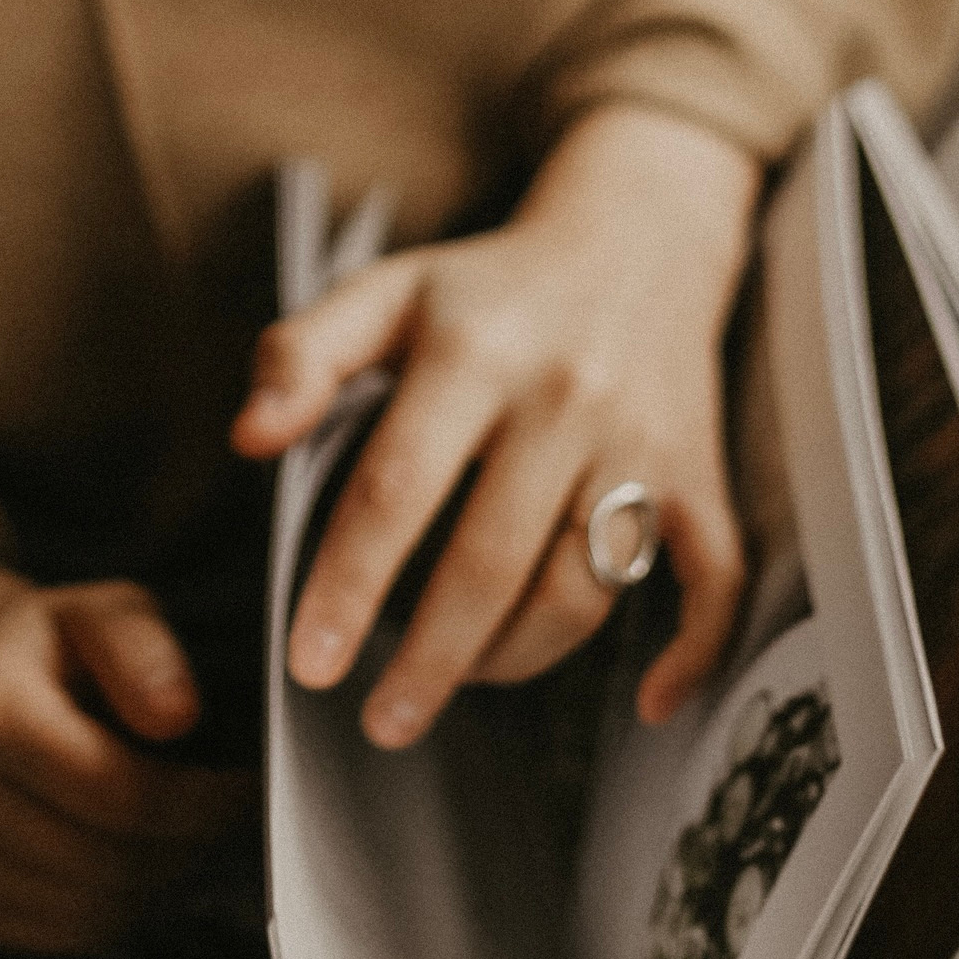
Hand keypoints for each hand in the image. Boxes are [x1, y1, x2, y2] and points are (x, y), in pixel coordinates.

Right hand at [0, 541, 254, 952]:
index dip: (200, 802)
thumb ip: (143, 648)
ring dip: (152, 883)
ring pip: (88, 911)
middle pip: (105, 861)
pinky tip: (122, 857)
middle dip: (184, 845)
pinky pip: (59, 935)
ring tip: (174, 834)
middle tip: (218, 814)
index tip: (245, 787)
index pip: (119, 792)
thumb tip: (177, 717)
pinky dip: (109, 909)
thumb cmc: (50, 646)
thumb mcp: (103, 609)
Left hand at [230, 105, 760, 749]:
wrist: (637, 237)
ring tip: (459, 681)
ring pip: (583, 588)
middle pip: (490, 560)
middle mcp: (564, 399)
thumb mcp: (386, 292)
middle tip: (380, 722)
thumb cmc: (488, 285)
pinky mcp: (698, 473)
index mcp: (473, 353)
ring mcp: (640, 441)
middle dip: (430, 659)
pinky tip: (651, 703)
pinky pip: (712, 575)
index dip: (347, 584)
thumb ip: (302, 356)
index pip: (397, 487)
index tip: (309, 663)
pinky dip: (694, 649)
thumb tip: (246, 439)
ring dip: (518, 659)